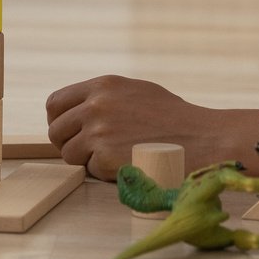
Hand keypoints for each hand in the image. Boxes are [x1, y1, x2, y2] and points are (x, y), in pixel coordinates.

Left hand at [44, 75, 258, 179]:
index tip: (68, 132)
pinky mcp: (105, 158)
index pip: (56, 103)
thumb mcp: (136, 92)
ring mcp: (98, 132)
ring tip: (115, 158)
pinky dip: (104, 173)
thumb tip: (78, 109)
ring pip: (68, 154)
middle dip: (67, 144)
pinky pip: (89, 171)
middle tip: (88, 152)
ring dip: (86, 161)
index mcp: (102, 86)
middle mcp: (96, 106)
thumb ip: (105, 97)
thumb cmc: (174, 118)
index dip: (59, 121)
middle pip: (56, 131)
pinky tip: (128, 165)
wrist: (203, 139)